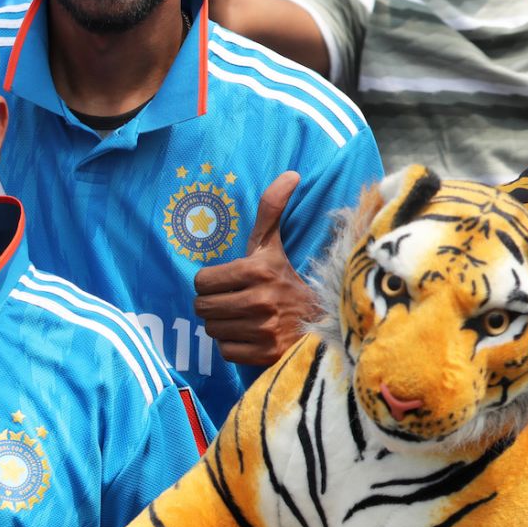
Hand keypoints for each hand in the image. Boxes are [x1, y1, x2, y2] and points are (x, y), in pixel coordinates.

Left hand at [193, 172, 319, 365]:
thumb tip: (290, 173)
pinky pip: (225, 351)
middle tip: (235, 301)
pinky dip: (234, 346)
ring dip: (224, 325)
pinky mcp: (265, 354)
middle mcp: (260, 300)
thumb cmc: (290, 280)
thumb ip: (271, 210)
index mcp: (259, 270)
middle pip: (202, 307)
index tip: (229, 282)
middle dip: (215, 304)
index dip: (212, 282)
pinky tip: (251, 335)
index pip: (202, 281)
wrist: (325, 321)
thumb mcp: (275, 245)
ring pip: (213, 330)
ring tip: (245, 318)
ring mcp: (263, 329)